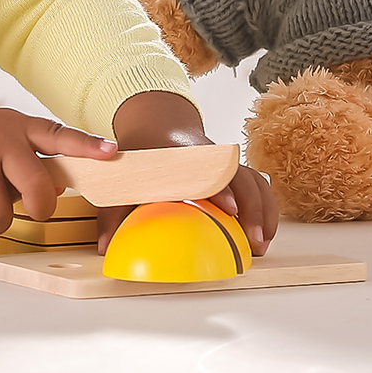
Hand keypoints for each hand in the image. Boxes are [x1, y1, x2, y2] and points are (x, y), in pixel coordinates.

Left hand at [95, 90, 278, 256]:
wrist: (156, 125)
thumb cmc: (142, 153)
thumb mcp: (122, 178)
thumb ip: (113, 212)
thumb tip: (105, 248)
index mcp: (181, 158)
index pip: (205, 171)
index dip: (220, 189)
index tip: (230, 210)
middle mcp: (207, 157)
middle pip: (239, 177)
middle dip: (252, 208)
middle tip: (252, 242)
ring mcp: (222, 162)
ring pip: (253, 180)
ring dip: (263, 211)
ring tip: (260, 244)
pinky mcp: (232, 170)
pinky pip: (257, 184)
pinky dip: (266, 207)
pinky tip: (263, 233)